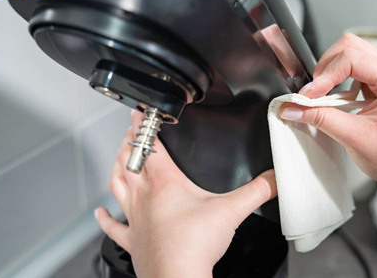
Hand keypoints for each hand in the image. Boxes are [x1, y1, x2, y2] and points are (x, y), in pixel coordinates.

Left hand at [95, 111, 276, 277]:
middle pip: (129, 161)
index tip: (141, 114)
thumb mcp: (233, 211)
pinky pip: (113, 226)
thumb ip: (258, 191)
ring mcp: (135, 218)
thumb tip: (275, 178)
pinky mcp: (133, 240)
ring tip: (119, 158)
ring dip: (117, 169)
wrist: (178, 277)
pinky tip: (101, 212)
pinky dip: (105, 218)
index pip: (150, 145)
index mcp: (165, 183)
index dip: (145, 127)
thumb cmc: (195, 245)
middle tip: (131, 132)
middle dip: (129, 142)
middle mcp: (144, 196)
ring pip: (117, 185)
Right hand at [280, 33, 376, 191]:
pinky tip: (336, 100)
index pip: (351, 59)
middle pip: (350, 47)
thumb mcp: (354, 138)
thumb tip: (293, 108)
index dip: (325, 76)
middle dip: (326, 67)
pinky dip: (338, 80)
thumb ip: (321, 119)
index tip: (308, 97)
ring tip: (324, 97)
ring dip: (331, 72)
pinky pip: (353, 69)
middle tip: (314, 93)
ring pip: (350, 54)